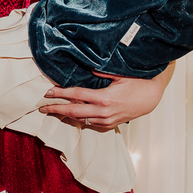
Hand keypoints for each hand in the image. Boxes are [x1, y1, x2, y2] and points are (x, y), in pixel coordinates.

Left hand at [38, 67, 170, 130]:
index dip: (60, 94)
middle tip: (42, 107)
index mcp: (104, 98)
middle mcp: (104, 112)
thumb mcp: (120, 74)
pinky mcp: (110, 125)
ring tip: (53, 111)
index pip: (76, 95)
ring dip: (65, 115)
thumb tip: (87, 67)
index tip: (48, 92)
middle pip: (73, 111)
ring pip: (80, 119)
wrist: (151, 99)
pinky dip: (79, 119)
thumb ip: (103, 71)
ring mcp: (106, 120)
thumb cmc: (137, 83)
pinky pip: (90, 124)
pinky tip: (71, 115)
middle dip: (56, 109)